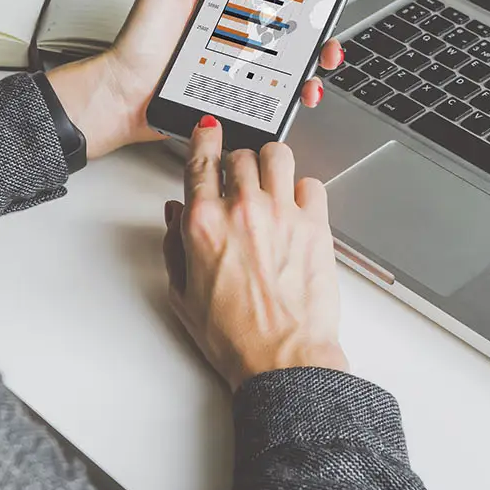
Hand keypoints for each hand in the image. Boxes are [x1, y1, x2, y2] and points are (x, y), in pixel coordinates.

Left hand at [46, 0, 359, 160]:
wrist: (123, 97)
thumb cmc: (138, 44)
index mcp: (226, 0)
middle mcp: (239, 30)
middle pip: (298, 19)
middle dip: (327, 16)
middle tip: (334, 14)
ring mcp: (244, 63)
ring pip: (297, 57)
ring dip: (321, 56)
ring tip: (324, 56)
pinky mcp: (243, 93)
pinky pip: (280, 91)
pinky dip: (300, 91)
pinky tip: (302, 89)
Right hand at [161, 117, 347, 389]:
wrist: (283, 360)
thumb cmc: (235, 337)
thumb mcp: (183, 295)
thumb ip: (173, 246)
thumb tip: (174, 215)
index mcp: (203, 224)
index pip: (201, 159)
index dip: (204, 137)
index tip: (207, 129)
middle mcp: (242, 210)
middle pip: (240, 155)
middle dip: (237, 161)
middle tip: (240, 178)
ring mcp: (282, 214)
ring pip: (278, 155)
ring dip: (271, 163)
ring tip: (270, 180)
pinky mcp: (315, 226)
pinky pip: (312, 184)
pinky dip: (303, 190)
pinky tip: (296, 208)